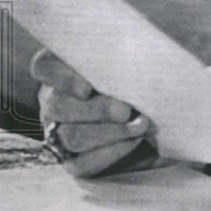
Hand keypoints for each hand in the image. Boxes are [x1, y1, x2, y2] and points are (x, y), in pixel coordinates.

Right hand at [30, 48, 153, 176]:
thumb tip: (147, 47)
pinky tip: (134, 141)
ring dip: (108, 132)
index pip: (44, 67)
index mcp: (65, 67)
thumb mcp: (146, 60)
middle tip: (127, 111)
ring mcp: (60, 132)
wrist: (167, 118)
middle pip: (56, 105)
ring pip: (69, 135)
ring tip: (140, 126)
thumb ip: (136, 53)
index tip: (87, 88)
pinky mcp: (75, 160)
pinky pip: (82, 163)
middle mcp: (55, 99)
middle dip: (95, 110)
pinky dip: (111, 152)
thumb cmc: (151, 78)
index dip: (61, 76)